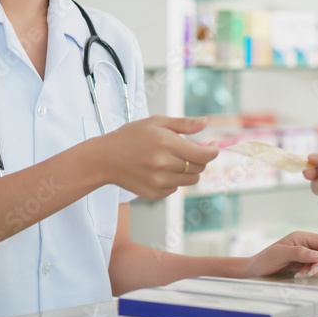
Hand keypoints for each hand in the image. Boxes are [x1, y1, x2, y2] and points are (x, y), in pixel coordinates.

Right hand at [97, 115, 218, 200]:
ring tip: (173, 160)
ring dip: (188, 170)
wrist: (104, 159)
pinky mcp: (154, 194)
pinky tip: (160, 170)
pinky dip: (174, 180)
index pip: (203, 155)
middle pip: (199, 168)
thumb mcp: (156, 122)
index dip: (213, 151)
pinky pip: (175, 189)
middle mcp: (163, 165)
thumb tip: (206, 122)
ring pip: (190, 180)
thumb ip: (183, 124)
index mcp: (166, 144)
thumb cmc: (130, 136)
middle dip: (199, 158)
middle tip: (188, 150)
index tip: (212, 145)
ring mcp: (158, 182)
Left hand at [244, 231, 317, 278]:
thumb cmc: (265, 259)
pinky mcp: (308, 265)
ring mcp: (310, 255)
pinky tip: (302, 275)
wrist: (256, 269)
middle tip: (307, 272)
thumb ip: (300, 252)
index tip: (314, 266)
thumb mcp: (279, 253)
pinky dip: (315, 274)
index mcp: (304, 237)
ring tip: (303, 274)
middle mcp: (309, 244)